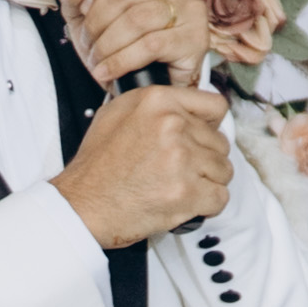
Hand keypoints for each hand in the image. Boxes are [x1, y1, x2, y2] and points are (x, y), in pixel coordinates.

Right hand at [54, 80, 232, 247]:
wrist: (83, 205)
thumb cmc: (96, 167)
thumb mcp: (116, 114)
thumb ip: (153, 106)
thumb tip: (183, 108)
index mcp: (158, 102)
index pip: (214, 106)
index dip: (212, 126)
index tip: (205, 137)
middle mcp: (173, 125)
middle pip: (220, 143)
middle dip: (205, 159)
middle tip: (182, 170)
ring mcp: (182, 159)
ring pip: (223, 170)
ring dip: (208, 182)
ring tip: (182, 187)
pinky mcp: (188, 192)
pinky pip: (220, 197)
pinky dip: (207, 205)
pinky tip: (187, 203)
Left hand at [61, 0, 205, 91]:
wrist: (150, 82)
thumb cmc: (121, 42)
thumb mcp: (88, 16)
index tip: (84, 11)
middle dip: (96, 23)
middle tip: (89, 44)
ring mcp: (191, 6)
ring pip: (136, 20)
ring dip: (107, 45)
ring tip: (97, 60)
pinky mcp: (196, 38)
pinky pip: (151, 45)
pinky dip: (121, 61)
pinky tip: (108, 71)